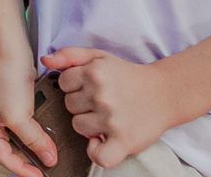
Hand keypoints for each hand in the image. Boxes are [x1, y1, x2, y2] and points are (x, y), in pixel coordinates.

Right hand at [0, 58, 56, 176]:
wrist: (13, 51)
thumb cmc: (8, 78)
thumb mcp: (20, 115)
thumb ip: (34, 140)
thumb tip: (49, 159)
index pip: (1, 155)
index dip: (21, 168)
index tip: (40, 176)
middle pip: (10, 149)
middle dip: (29, 159)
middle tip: (46, 169)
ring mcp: (1, 114)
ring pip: (19, 140)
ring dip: (34, 147)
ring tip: (49, 157)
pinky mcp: (13, 106)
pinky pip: (25, 128)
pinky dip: (36, 135)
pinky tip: (47, 140)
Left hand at [42, 47, 181, 169]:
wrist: (165, 93)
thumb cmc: (128, 76)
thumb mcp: (99, 56)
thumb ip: (70, 55)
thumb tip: (46, 61)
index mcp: (95, 72)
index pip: (63, 83)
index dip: (75, 86)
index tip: (90, 88)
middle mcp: (102, 95)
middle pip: (69, 105)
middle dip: (82, 105)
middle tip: (101, 102)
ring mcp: (112, 119)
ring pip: (78, 126)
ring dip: (89, 125)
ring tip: (106, 117)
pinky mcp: (124, 140)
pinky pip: (98, 155)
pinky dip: (97, 151)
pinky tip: (103, 141)